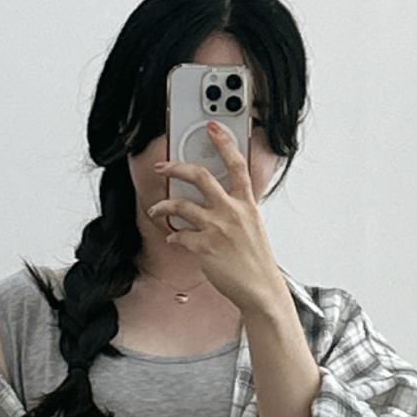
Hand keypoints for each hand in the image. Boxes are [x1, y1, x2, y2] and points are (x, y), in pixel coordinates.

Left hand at [147, 121, 288, 315]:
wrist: (261, 289)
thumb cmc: (257, 262)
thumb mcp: (253, 227)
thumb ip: (237, 210)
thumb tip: (219, 204)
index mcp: (246, 203)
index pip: (236, 164)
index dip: (224, 142)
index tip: (213, 127)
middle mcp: (231, 211)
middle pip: (200, 176)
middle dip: (176, 167)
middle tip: (163, 167)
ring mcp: (217, 227)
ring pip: (181, 204)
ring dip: (163, 205)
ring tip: (156, 209)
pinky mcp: (204, 246)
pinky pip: (179, 235)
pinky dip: (173, 235)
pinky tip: (174, 237)